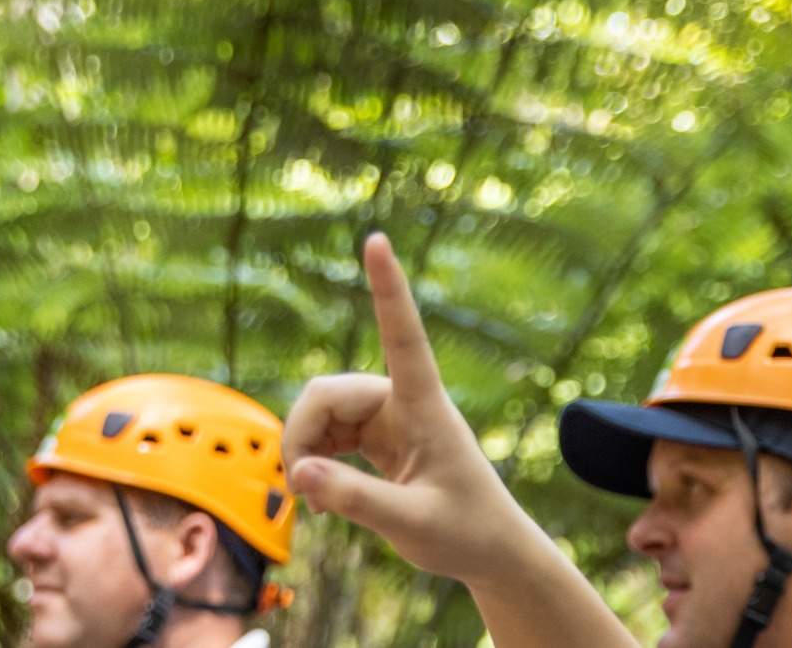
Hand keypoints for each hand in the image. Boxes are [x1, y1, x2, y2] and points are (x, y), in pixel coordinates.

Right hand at [280, 233, 536, 584]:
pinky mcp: (379, 435)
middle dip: (301, 435)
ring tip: (315, 500)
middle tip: (302, 491)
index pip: (404, 337)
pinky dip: (314, 456)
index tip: (377, 240)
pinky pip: (327, 428)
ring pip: (320, 409)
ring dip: (304, 448)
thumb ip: (356, 500)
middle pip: (327, 392)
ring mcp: (390, 417)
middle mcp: (405, 402)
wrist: (490, 550)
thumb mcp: (411, 524)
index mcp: (426, 408)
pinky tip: (320, 491)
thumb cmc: (466, 533)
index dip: (388, 289)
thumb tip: (300, 475)